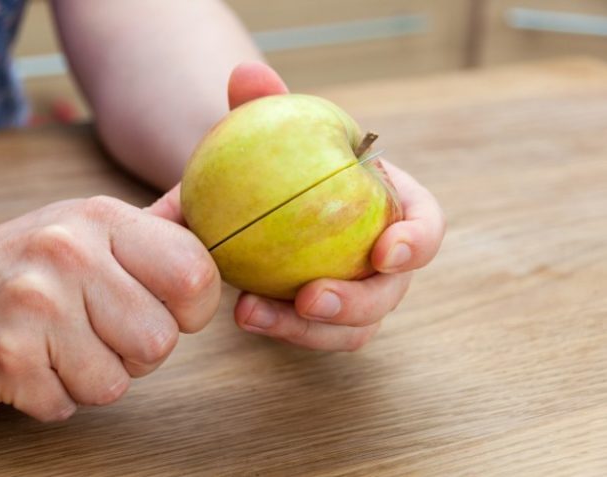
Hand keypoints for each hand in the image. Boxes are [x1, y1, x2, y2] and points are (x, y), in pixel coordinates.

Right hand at [0, 196, 219, 420]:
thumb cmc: (24, 261)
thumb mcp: (87, 225)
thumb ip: (156, 230)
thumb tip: (218, 220)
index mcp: (102, 217)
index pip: (195, 275)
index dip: (192, 308)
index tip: (164, 307)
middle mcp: (70, 253)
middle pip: (161, 341)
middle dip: (138, 351)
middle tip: (99, 330)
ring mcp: (34, 305)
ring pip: (117, 383)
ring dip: (95, 377)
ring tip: (60, 345)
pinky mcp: (4, 357)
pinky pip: (68, 405)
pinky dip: (54, 395)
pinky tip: (30, 361)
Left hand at [151, 62, 444, 351]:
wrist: (253, 199)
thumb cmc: (278, 159)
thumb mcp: (270, 130)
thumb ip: (263, 104)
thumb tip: (246, 74)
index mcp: (390, 207)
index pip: (426, 224)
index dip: (418, 241)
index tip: (386, 251)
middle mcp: (380, 258)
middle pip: (390, 291)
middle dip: (358, 302)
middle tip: (311, 299)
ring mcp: (354, 293)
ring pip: (353, 329)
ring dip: (309, 331)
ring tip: (251, 313)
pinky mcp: (321, 320)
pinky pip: (311, 335)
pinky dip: (279, 330)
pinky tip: (240, 314)